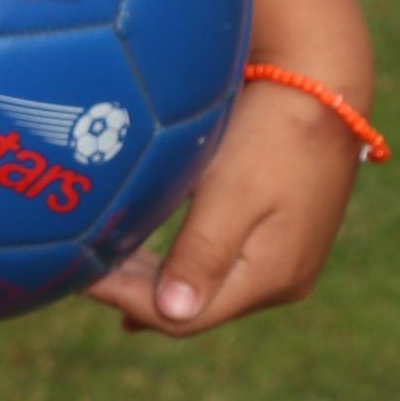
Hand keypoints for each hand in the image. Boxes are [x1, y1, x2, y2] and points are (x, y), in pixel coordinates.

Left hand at [86, 71, 366, 336]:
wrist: (323, 83)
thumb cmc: (272, 132)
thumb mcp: (231, 191)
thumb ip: (201, 254)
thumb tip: (171, 313)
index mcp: (271, 277)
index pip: (183, 317)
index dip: (125, 299)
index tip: (76, 277)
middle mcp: (283, 282)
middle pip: (194, 308)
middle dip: (134, 292)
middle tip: (79, 271)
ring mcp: (286, 261)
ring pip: (205, 288)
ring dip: (154, 280)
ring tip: (104, 273)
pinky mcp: (283, 237)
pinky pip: (220, 265)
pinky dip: (179, 264)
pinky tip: (151, 266)